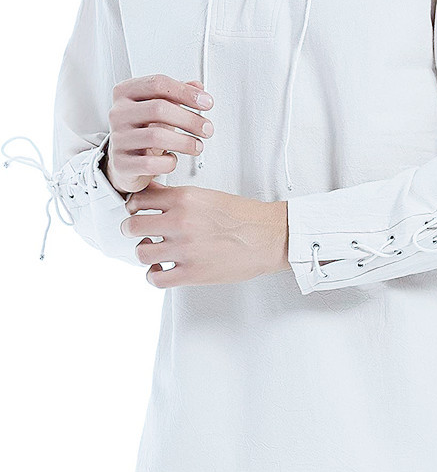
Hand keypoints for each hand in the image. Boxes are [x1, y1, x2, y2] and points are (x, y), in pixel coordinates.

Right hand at [103, 74, 213, 194]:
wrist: (125, 160)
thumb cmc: (143, 130)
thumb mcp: (160, 107)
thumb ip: (178, 94)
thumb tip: (198, 87)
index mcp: (126, 93)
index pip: (157, 84)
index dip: (186, 92)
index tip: (206, 102)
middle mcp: (118, 113)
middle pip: (158, 109)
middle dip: (190, 120)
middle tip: (207, 128)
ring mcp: (118, 138)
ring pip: (156, 137)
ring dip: (185, 142)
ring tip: (197, 146)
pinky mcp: (121, 164)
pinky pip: (151, 163)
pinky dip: (169, 162)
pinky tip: (173, 159)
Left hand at [120, 182, 288, 287]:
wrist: (269, 236)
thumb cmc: (244, 216)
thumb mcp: (207, 195)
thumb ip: (179, 196)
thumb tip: (154, 193)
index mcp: (185, 198)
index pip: (140, 198)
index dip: (134, 205)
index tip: (136, 210)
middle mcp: (181, 222)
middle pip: (133, 225)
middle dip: (131, 228)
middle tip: (137, 231)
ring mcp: (185, 249)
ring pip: (141, 253)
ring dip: (144, 252)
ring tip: (153, 250)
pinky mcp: (192, 273)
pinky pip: (156, 279)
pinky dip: (154, 276)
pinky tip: (161, 270)